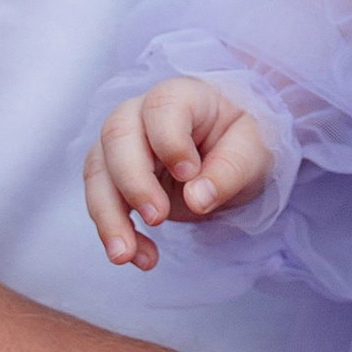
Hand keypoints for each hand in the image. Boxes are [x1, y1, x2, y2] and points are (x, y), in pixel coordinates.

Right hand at [85, 77, 273, 267]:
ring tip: (128, 256)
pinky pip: (100, 201)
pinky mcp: (113, 176)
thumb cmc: (242, 142)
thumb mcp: (254, 152)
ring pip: (97, 172)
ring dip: (109, 217)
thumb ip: (229, 171)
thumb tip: (196, 199)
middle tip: (158, 218)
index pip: (162, 107)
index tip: (189, 174)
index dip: (169, 141)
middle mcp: (142, 114)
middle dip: (132, 181)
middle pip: (117, 135)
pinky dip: (114, 231)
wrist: (230, 158)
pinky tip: (137, 256)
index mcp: (184, 96)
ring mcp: (122, 144)